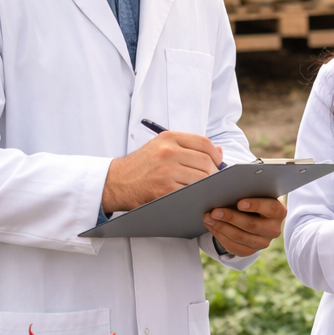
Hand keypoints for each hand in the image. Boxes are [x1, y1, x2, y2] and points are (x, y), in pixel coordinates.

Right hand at [102, 131, 221, 213]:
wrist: (116, 182)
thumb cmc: (142, 165)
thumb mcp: (160, 147)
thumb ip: (188, 146)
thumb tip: (218, 151)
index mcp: (169, 138)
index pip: (204, 143)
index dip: (215, 155)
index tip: (217, 163)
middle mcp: (168, 152)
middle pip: (206, 162)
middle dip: (214, 173)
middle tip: (213, 181)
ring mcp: (167, 171)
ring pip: (201, 178)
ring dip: (207, 186)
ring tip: (204, 189)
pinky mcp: (165, 189)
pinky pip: (191, 192)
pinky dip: (196, 195)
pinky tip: (194, 196)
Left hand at [204, 197, 286, 255]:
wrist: (256, 216)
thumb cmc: (254, 199)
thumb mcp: (256, 193)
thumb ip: (248, 191)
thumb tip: (228, 190)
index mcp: (279, 211)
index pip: (271, 208)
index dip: (256, 206)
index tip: (240, 203)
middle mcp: (273, 229)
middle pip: (251, 225)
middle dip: (230, 217)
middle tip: (214, 211)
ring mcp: (262, 243)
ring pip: (239, 237)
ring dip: (221, 227)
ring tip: (208, 218)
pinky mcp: (250, 251)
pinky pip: (233, 246)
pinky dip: (219, 236)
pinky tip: (211, 226)